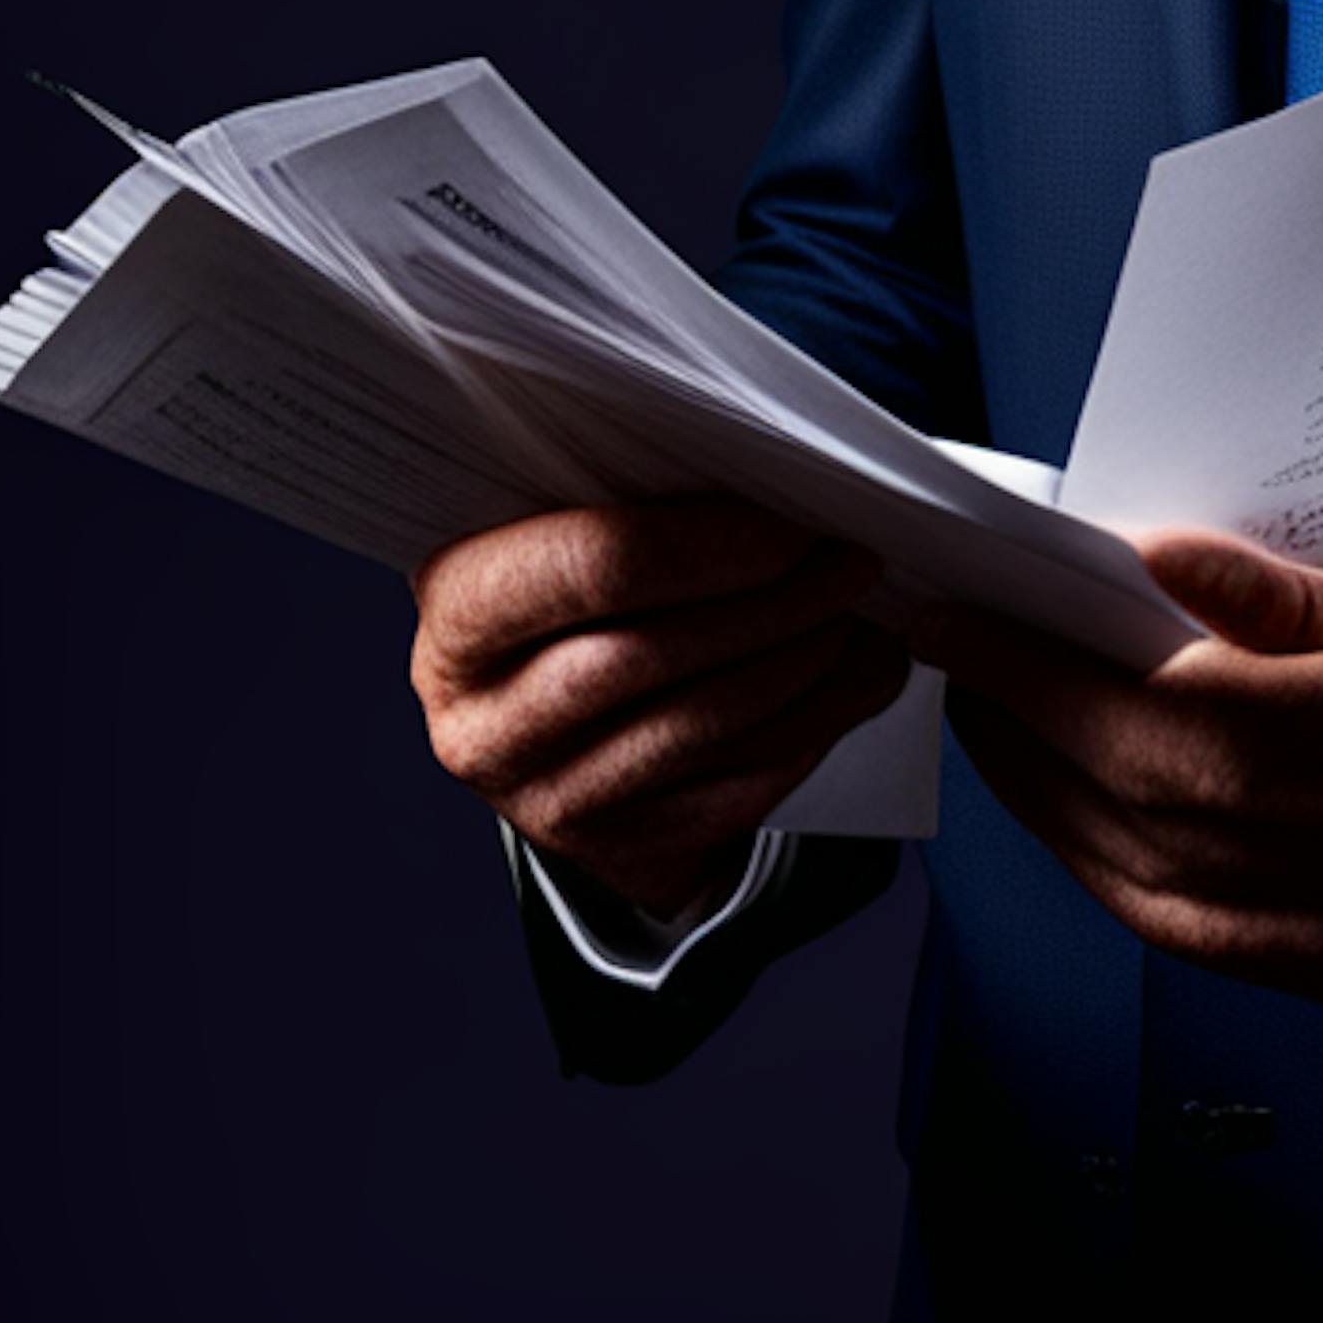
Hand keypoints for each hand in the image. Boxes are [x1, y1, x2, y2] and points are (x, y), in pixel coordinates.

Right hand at [408, 496, 908, 922]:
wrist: (560, 717)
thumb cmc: (584, 588)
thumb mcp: (572, 525)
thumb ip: (646, 493)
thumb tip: (790, 473)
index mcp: (461, 607)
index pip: (597, 566)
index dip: (714, 543)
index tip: (796, 523)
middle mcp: (485, 719)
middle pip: (658, 653)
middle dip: (780, 602)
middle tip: (853, 562)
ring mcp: (546, 800)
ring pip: (710, 724)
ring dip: (811, 664)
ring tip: (861, 615)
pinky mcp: (619, 849)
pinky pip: (740, 785)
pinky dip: (816, 725)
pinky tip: (853, 677)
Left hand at [906, 528, 1322, 1020]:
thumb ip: (1289, 601)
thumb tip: (1161, 563)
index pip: (1156, 708)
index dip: (1039, 669)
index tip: (964, 615)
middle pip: (1135, 802)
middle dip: (1022, 729)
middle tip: (961, 658)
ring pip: (1151, 890)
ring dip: (1053, 814)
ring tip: (1004, 736)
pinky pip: (1203, 949)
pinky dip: (1123, 887)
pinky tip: (1091, 831)